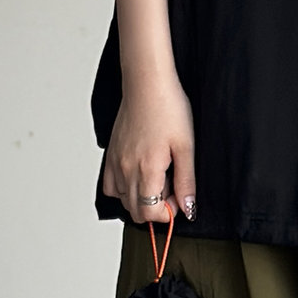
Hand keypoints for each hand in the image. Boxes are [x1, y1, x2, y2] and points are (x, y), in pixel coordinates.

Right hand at [102, 70, 196, 223]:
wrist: (147, 84)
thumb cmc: (168, 108)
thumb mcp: (186, 147)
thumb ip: (186, 182)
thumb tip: (188, 208)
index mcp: (147, 169)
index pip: (150, 214)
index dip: (168, 212)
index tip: (180, 197)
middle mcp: (126, 169)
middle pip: (136, 212)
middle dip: (156, 208)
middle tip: (172, 186)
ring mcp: (115, 162)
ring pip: (123, 200)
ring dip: (141, 198)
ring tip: (158, 178)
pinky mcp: (110, 154)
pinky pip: (110, 185)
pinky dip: (124, 189)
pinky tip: (139, 175)